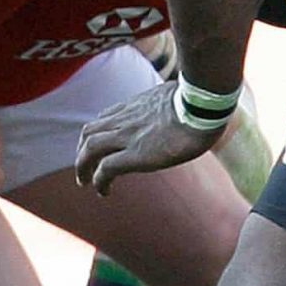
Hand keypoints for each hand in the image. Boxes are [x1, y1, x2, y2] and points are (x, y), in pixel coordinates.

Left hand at [75, 81, 222, 195]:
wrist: (203, 106)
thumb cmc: (201, 99)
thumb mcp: (180, 93)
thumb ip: (173, 99)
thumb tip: (189, 99)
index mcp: (136, 105)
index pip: (107, 117)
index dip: (99, 133)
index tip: (102, 145)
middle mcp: (125, 119)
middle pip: (89, 132)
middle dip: (82, 151)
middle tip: (84, 168)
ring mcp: (128, 135)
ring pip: (90, 149)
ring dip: (83, 167)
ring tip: (86, 182)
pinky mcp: (135, 154)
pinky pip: (106, 168)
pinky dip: (100, 181)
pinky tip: (104, 192)